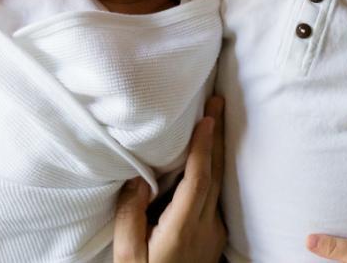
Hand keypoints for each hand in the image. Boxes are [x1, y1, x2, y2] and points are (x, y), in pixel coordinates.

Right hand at [113, 96, 225, 262]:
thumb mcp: (127, 260)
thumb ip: (130, 219)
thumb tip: (137, 180)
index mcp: (181, 229)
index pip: (198, 179)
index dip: (203, 146)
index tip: (208, 118)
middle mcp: (205, 228)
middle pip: (216, 174)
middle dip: (216, 135)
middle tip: (218, 100)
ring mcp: (214, 234)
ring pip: (219, 183)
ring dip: (216, 149)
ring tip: (215, 118)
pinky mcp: (215, 238)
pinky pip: (216, 195)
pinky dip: (212, 170)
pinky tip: (207, 156)